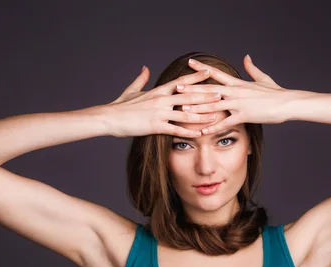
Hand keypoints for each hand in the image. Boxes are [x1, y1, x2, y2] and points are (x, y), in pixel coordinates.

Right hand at [87, 67, 222, 137]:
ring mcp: (159, 113)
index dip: (196, 77)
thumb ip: (141, 79)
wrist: (108, 118)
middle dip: (206, 95)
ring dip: (203, 115)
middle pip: (188, 96)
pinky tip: (200, 135)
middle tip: (222, 94)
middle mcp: (161, 100)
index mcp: (158, 91)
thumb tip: (146, 68)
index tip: (209, 72)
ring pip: (186, 114)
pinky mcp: (155, 126)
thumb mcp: (131, 90)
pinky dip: (189, 132)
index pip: (181, 82)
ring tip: (217, 115)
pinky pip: (176, 130)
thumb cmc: (120, 106)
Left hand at [176, 55, 306, 133]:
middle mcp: (235, 92)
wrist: (287, 102)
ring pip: (214, 106)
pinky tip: (202, 131)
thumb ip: (251, 68)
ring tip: (182, 110)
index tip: (190, 63)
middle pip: (209, 89)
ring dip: (197, 108)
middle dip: (192, 88)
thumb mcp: (262, 78)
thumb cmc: (276, 93)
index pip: (216, 73)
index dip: (202, 68)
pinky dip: (213, 127)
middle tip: (177, 87)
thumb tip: (246, 57)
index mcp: (238, 83)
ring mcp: (238, 104)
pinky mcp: (244, 115)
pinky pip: (225, 123)